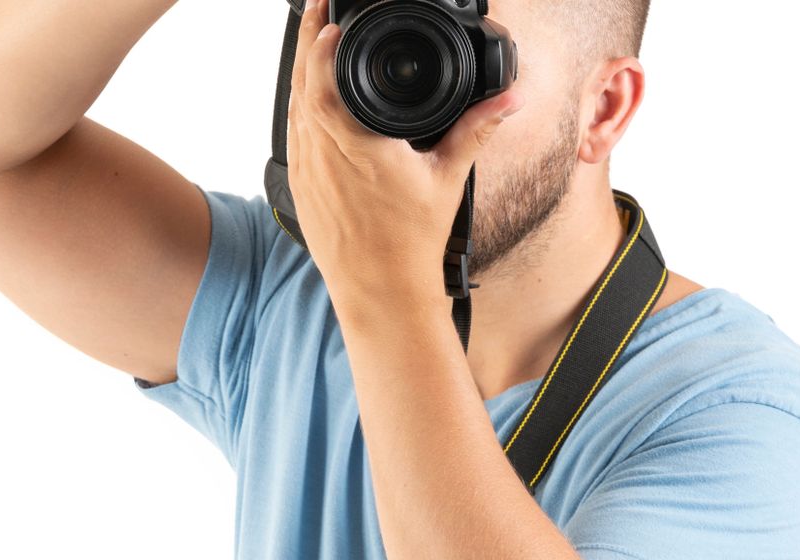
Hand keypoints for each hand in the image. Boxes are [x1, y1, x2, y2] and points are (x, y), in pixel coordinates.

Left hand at [286, 0, 524, 309]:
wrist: (380, 292)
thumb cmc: (411, 243)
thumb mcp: (447, 180)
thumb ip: (476, 130)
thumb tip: (507, 100)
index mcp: (356, 147)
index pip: (322, 81)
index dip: (321, 46)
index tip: (331, 21)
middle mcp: (322, 156)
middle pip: (300, 84)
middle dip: (307, 44)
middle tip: (316, 12)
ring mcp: (305, 173)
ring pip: (292, 109)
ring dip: (301, 74)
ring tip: (314, 45)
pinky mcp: (299, 189)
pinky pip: (293, 135)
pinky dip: (299, 108)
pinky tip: (309, 97)